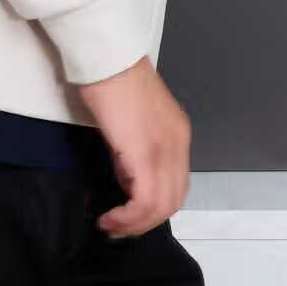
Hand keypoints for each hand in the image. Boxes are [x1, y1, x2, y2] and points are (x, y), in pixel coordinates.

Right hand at [75, 55, 191, 237]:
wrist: (108, 58)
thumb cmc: (113, 81)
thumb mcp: (133, 122)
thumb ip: (136, 150)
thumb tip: (127, 178)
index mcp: (177, 134)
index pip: (175, 184)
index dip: (152, 207)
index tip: (127, 213)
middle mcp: (178, 143)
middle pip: (172, 200)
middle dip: (144, 222)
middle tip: (118, 227)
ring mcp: (164, 148)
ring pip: (161, 206)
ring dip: (135, 224)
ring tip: (112, 225)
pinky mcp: (144, 153)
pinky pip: (145, 201)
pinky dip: (128, 217)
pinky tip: (111, 217)